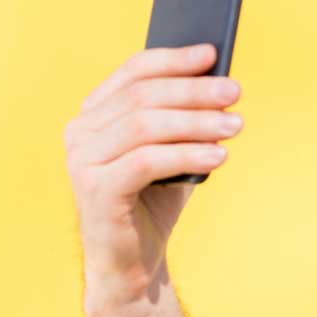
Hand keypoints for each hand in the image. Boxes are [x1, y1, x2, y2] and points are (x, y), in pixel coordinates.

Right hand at [63, 43, 242, 313]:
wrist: (133, 262)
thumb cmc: (154, 201)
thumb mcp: (172, 152)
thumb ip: (184, 119)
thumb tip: (221, 84)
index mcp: (94, 113)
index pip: (133, 71)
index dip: (174, 59)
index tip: (212, 54)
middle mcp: (80, 131)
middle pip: (143, 96)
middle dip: (194, 91)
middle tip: (235, 92)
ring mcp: (82, 160)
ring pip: (145, 126)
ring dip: (196, 122)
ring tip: (235, 126)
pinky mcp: (94, 189)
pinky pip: (147, 161)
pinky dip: (187, 155)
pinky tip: (219, 156)